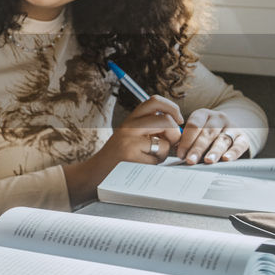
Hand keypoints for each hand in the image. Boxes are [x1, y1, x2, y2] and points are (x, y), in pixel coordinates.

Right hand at [63, 95, 183, 204]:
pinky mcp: (132, 156)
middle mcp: (129, 126)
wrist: (96, 174)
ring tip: (155, 156)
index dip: (172, 108)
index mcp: (131, 119)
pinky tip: (145, 165)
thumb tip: (178, 127)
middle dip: (176, 134)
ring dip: (166, 150)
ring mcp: (129, 141)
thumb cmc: (119, 157)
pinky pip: (158, 157)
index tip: (178, 120)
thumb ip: (150, 128)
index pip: (155, 101)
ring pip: (166, 140)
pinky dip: (157, 163)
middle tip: (170, 144)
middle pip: (167, 120)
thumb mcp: (131, 136)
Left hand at [174, 108, 249, 163]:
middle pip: (207, 133)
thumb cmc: (204, 133)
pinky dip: (233, 152)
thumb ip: (186, 140)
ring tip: (208, 160)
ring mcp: (232, 126)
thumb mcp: (195, 131)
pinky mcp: (243, 137)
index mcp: (202, 114)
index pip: (194, 125)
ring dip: (214, 151)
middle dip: (198, 148)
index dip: (186, 140)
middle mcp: (218, 118)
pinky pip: (240, 145)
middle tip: (191, 160)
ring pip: (223, 139)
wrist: (228, 128)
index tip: (180, 154)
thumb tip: (178, 154)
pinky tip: (226, 159)